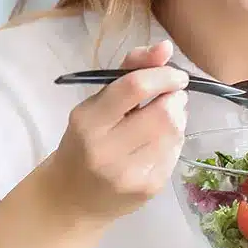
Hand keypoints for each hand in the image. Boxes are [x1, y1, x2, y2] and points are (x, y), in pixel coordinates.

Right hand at [46, 40, 188, 222]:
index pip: (134, 87)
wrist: (71, 200)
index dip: (164, 75)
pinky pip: (176, 153)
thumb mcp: (95, 104)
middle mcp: (106, 150)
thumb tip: (166, 47)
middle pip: (164, 113)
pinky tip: (157, 144)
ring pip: (175, 133)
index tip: (176, 75)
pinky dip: (173, 141)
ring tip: (162, 121)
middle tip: (169, 99)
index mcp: (88, 121)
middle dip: (175, 99)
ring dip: (177, 119)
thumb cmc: (83, 143)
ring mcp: (128, 174)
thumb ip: (130, 71)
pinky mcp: (148, 189)